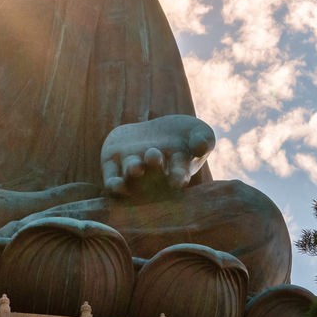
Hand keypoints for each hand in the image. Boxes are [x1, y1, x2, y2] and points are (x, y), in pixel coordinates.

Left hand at [101, 115, 215, 198]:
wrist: (155, 131)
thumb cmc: (184, 135)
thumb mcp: (199, 132)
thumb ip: (204, 140)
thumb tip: (201, 147)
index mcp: (178, 172)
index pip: (178, 177)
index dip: (177, 177)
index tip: (177, 178)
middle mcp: (154, 178)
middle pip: (153, 177)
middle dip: (153, 168)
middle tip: (154, 154)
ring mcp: (133, 174)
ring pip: (131, 180)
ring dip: (133, 175)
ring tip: (136, 167)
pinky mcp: (113, 168)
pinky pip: (111, 181)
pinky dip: (113, 185)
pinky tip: (114, 184)